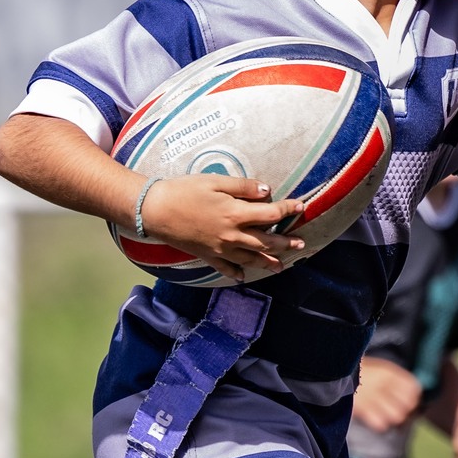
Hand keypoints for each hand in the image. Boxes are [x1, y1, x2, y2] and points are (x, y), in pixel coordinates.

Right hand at [139, 175, 304, 283]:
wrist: (155, 211)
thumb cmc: (184, 191)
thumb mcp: (215, 182)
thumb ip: (243, 187)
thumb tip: (267, 191)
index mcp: (236, 214)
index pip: (271, 214)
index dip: (289, 209)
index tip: (301, 206)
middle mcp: (232, 236)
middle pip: (267, 242)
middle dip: (286, 243)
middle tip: (301, 244)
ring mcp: (220, 249)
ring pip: (251, 259)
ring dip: (268, 263)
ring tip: (281, 266)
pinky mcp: (207, 256)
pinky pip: (226, 268)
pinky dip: (236, 273)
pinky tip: (243, 276)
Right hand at [353, 357, 422, 432]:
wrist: (330, 370)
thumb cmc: (356, 372)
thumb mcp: (377, 368)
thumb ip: (393, 380)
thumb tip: (411, 395)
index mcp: (388, 372)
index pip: (413, 389)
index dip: (413, 398)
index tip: (408, 401)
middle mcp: (383, 383)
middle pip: (408, 405)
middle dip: (404, 410)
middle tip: (395, 409)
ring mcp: (373, 396)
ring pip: (397, 416)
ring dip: (392, 417)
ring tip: (384, 415)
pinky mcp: (361, 408)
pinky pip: (380, 424)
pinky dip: (379, 423)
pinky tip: (374, 418)